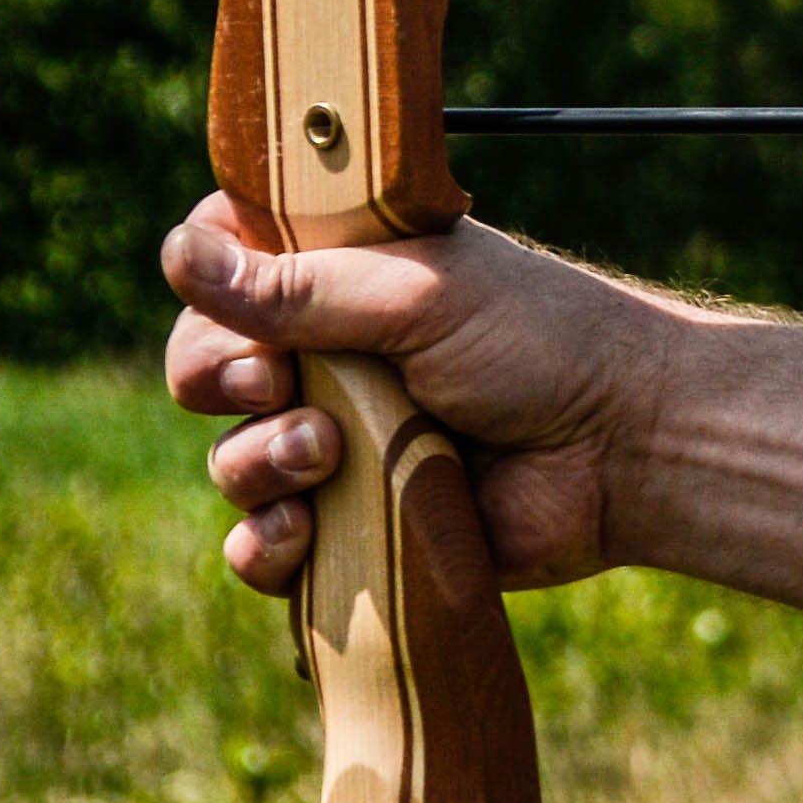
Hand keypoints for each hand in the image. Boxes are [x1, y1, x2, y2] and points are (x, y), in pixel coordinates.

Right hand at [158, 196, 651, 594]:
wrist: (626, 448)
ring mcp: (338, 443)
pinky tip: (302, 532)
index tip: (241, 303)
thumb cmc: (543, 344)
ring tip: (329, 452)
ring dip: (257, 460)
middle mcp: (328, 356)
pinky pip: (265, 549)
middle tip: (275, 381)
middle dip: (216, 377)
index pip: (223, 263)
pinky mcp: (356, 526)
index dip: (207, 283)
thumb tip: (176, 253)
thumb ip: (296, 285)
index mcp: (342, 275)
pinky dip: (266, 546)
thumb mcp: (417, 293)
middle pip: (204, 367)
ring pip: (231, 460)